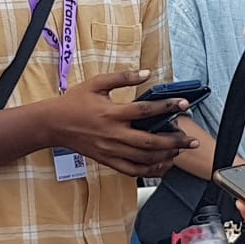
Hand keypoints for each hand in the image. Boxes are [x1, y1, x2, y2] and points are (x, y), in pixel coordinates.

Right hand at [47, 69, 200, 177]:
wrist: (53, 124)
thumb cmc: (75, 101)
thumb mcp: (97, 83)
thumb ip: (123, 77)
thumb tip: (147, 73)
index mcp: (112, 113)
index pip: (145, 111)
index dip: (166, 107)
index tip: (183, 105)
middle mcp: (113, 134)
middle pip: (150, 141)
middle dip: (174, 141)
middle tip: (191, 140)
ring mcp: (110, 150)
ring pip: (143, 158)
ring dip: (165, 156)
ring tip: (180, 151)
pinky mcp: (107, 160)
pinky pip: (132, 170)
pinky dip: (149, 170)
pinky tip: (161, 164)